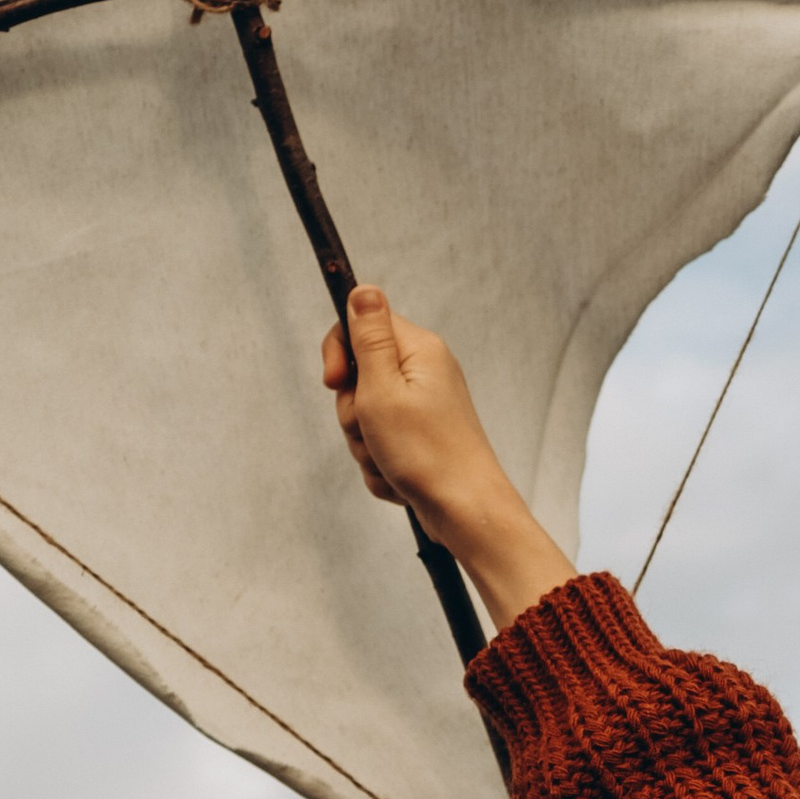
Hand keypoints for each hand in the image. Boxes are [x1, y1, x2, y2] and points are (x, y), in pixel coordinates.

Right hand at [322, 290, 575, 633]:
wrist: (465, 511)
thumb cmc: (427, 453)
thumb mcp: (383, 389)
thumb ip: (369, 337)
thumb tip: (363, 287)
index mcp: (419, 350)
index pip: (360, 325)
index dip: (338, 355)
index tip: (334, 382)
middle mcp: (424, 373)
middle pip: (357, 377)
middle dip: (353, 411)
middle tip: (373, 429)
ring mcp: (423, 407)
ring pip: (365, 417)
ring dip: (366, 444)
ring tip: (390, 460)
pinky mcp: (420, 438)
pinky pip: (379, 445)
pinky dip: (380, 465)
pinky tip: (399, 478)